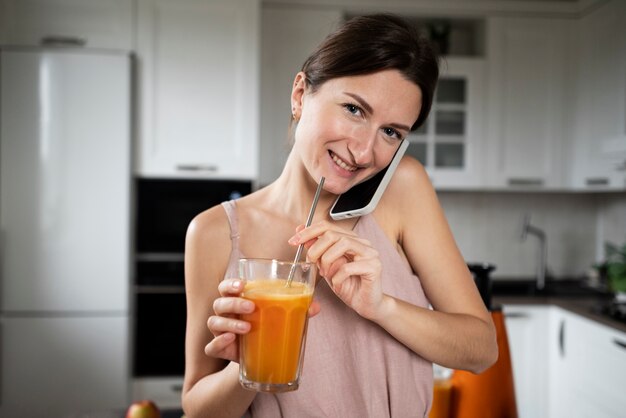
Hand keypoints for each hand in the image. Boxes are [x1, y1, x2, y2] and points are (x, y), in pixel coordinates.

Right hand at [204, 279, 321, 361]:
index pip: (226, 287)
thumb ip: (298, 308)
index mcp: (238, 300)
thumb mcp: (281, 316)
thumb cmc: (267, 328)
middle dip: (233, 302)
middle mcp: (226, 314)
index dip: (231, 284)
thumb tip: (315, 306)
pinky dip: (219, 343)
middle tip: (251, 306)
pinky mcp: (221, 350)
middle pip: (219, 302)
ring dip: (230, 322)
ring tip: (247, 327)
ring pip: (214, 322)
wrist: (260, 357)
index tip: (243, 284)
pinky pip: (211, 346)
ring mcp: (221, 332)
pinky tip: (231, 340)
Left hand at [289, 220, 382, 319]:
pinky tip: (337, 284)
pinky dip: (337, 277)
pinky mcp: (374, 267)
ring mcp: (370, 253)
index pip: (327, 226)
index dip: (308, 232)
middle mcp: (362, 242)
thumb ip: (316, 249)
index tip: (294, 241)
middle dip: (316, 249)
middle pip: (333, 234)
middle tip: (311, 263)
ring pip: (343, 244)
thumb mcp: (326, 266)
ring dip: (327, 260)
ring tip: (326, 274)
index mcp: (350, 239)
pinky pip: (349, 267)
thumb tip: (300, 232)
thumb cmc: (347, 285)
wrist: (365, 304)